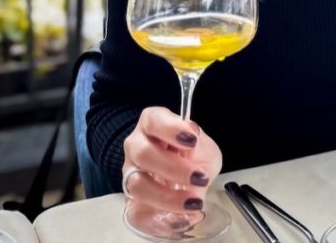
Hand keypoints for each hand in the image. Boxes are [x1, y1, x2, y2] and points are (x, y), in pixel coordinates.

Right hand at [122, 106, 222, 223]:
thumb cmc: (194, 155)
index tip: (192, 139)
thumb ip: (199, 144)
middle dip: (172, 167)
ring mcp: (131, 173)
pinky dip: (160, 214)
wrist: (189, 180)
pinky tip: (181, 216)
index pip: (154, 119)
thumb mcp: (204, 147)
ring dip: (166, 195)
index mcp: (153, 123)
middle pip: (143, 153)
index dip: (171, 128)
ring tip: (193, 201)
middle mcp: (136, 145)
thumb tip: (193, 136)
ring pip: (137, 183)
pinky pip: (137, 210)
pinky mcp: (131, 200)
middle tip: (198, 177)